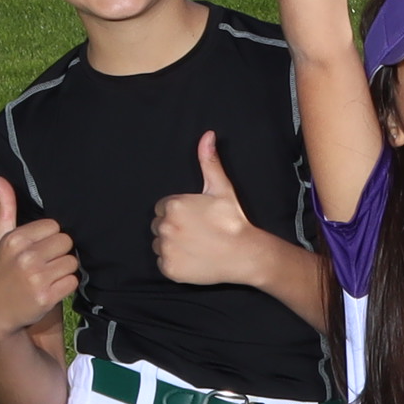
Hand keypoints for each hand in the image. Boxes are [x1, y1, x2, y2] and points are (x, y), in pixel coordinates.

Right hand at [0, 177, 80, 340]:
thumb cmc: (2, 271)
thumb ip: (5, 208)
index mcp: (15, 239)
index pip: (55, 226)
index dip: (50, 238)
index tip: (37, 250)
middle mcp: (25, 256)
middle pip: (66, 242)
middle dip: (59, 253)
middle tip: (43, 265)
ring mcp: (36, 277)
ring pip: (72, 262)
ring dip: (64, 270)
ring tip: (46, 277)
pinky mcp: (46, 296)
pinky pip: (73, 281)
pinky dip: (66, 287)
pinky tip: (50, 290)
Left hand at [151, 132, 273, 289]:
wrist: (245, 254)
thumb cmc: (232, 220)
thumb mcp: (221, 188)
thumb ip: (209, 161)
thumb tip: (207, 135)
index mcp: (173, 205)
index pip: (163, 208)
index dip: (180, 213)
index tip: (196, 219)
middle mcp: (165, 227)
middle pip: (159, 226)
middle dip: (174, 228)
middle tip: (198, 232)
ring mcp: (166, 249)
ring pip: (160, 244)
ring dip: (173, 245)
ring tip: (196, 245)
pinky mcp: (168, 268)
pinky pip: (164, 263)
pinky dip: (175, 262)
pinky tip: (193, 258)